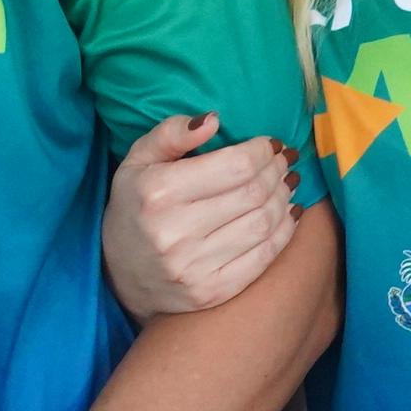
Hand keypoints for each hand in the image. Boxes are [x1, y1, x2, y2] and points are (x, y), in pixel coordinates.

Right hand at [103, 114, 297, 319]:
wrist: (122, 276)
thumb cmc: (135, 208)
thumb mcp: (137, 162)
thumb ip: (170, 134)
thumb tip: (213, 119)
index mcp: (158, 193)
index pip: (234, 166)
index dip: (262, 151)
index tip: (271, 144)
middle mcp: (175, 232)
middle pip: (254, 193)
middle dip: (276, 171)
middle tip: (283, 162)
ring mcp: (194, 267)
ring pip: (264, 223)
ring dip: (284, 198)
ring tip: (286, 183)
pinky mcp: (211, 292)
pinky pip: (265, 257)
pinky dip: (285, 231)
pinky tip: (288, 213)